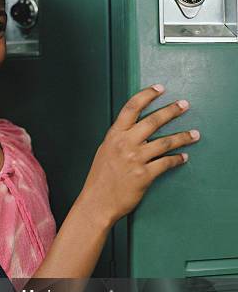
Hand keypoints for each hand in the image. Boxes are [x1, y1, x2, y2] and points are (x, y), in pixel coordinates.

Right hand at [80, 85, 199, 226]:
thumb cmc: (99, 180)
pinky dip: (177, 159)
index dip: (146, 95)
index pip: (131, 108)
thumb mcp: (104, 152)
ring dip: (183, 137)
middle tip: (184, 105)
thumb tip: (136, 132)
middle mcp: (124, 144)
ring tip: (194, 134)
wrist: (97, 203)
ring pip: (165, 142)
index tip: (159, 88)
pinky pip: (166, 163)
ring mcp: (135, 159)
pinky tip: (183, 157)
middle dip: (171, 111)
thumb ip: (119, 140)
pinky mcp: (144, 175)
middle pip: (153, 121)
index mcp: (113, 136)